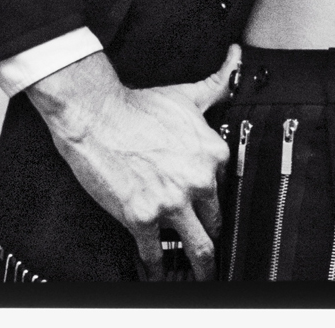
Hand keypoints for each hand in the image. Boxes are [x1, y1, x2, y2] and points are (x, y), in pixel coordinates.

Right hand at [27, 44, 241, 279]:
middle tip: (207, 248)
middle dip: (212, 236)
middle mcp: (197, 181)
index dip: (216, 201)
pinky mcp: (143, 218)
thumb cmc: (137, 105)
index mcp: (212, 154)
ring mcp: (171, 203)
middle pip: (215, 222)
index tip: (213, 211)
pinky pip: (156, 256)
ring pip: (197, 249)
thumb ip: (217, 82)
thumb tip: (236, 58)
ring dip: (200, 268)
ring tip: (200, 276)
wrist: (97, 115)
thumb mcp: (186, 94)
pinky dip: (156, 270)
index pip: (225, 189)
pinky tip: (156, 275)